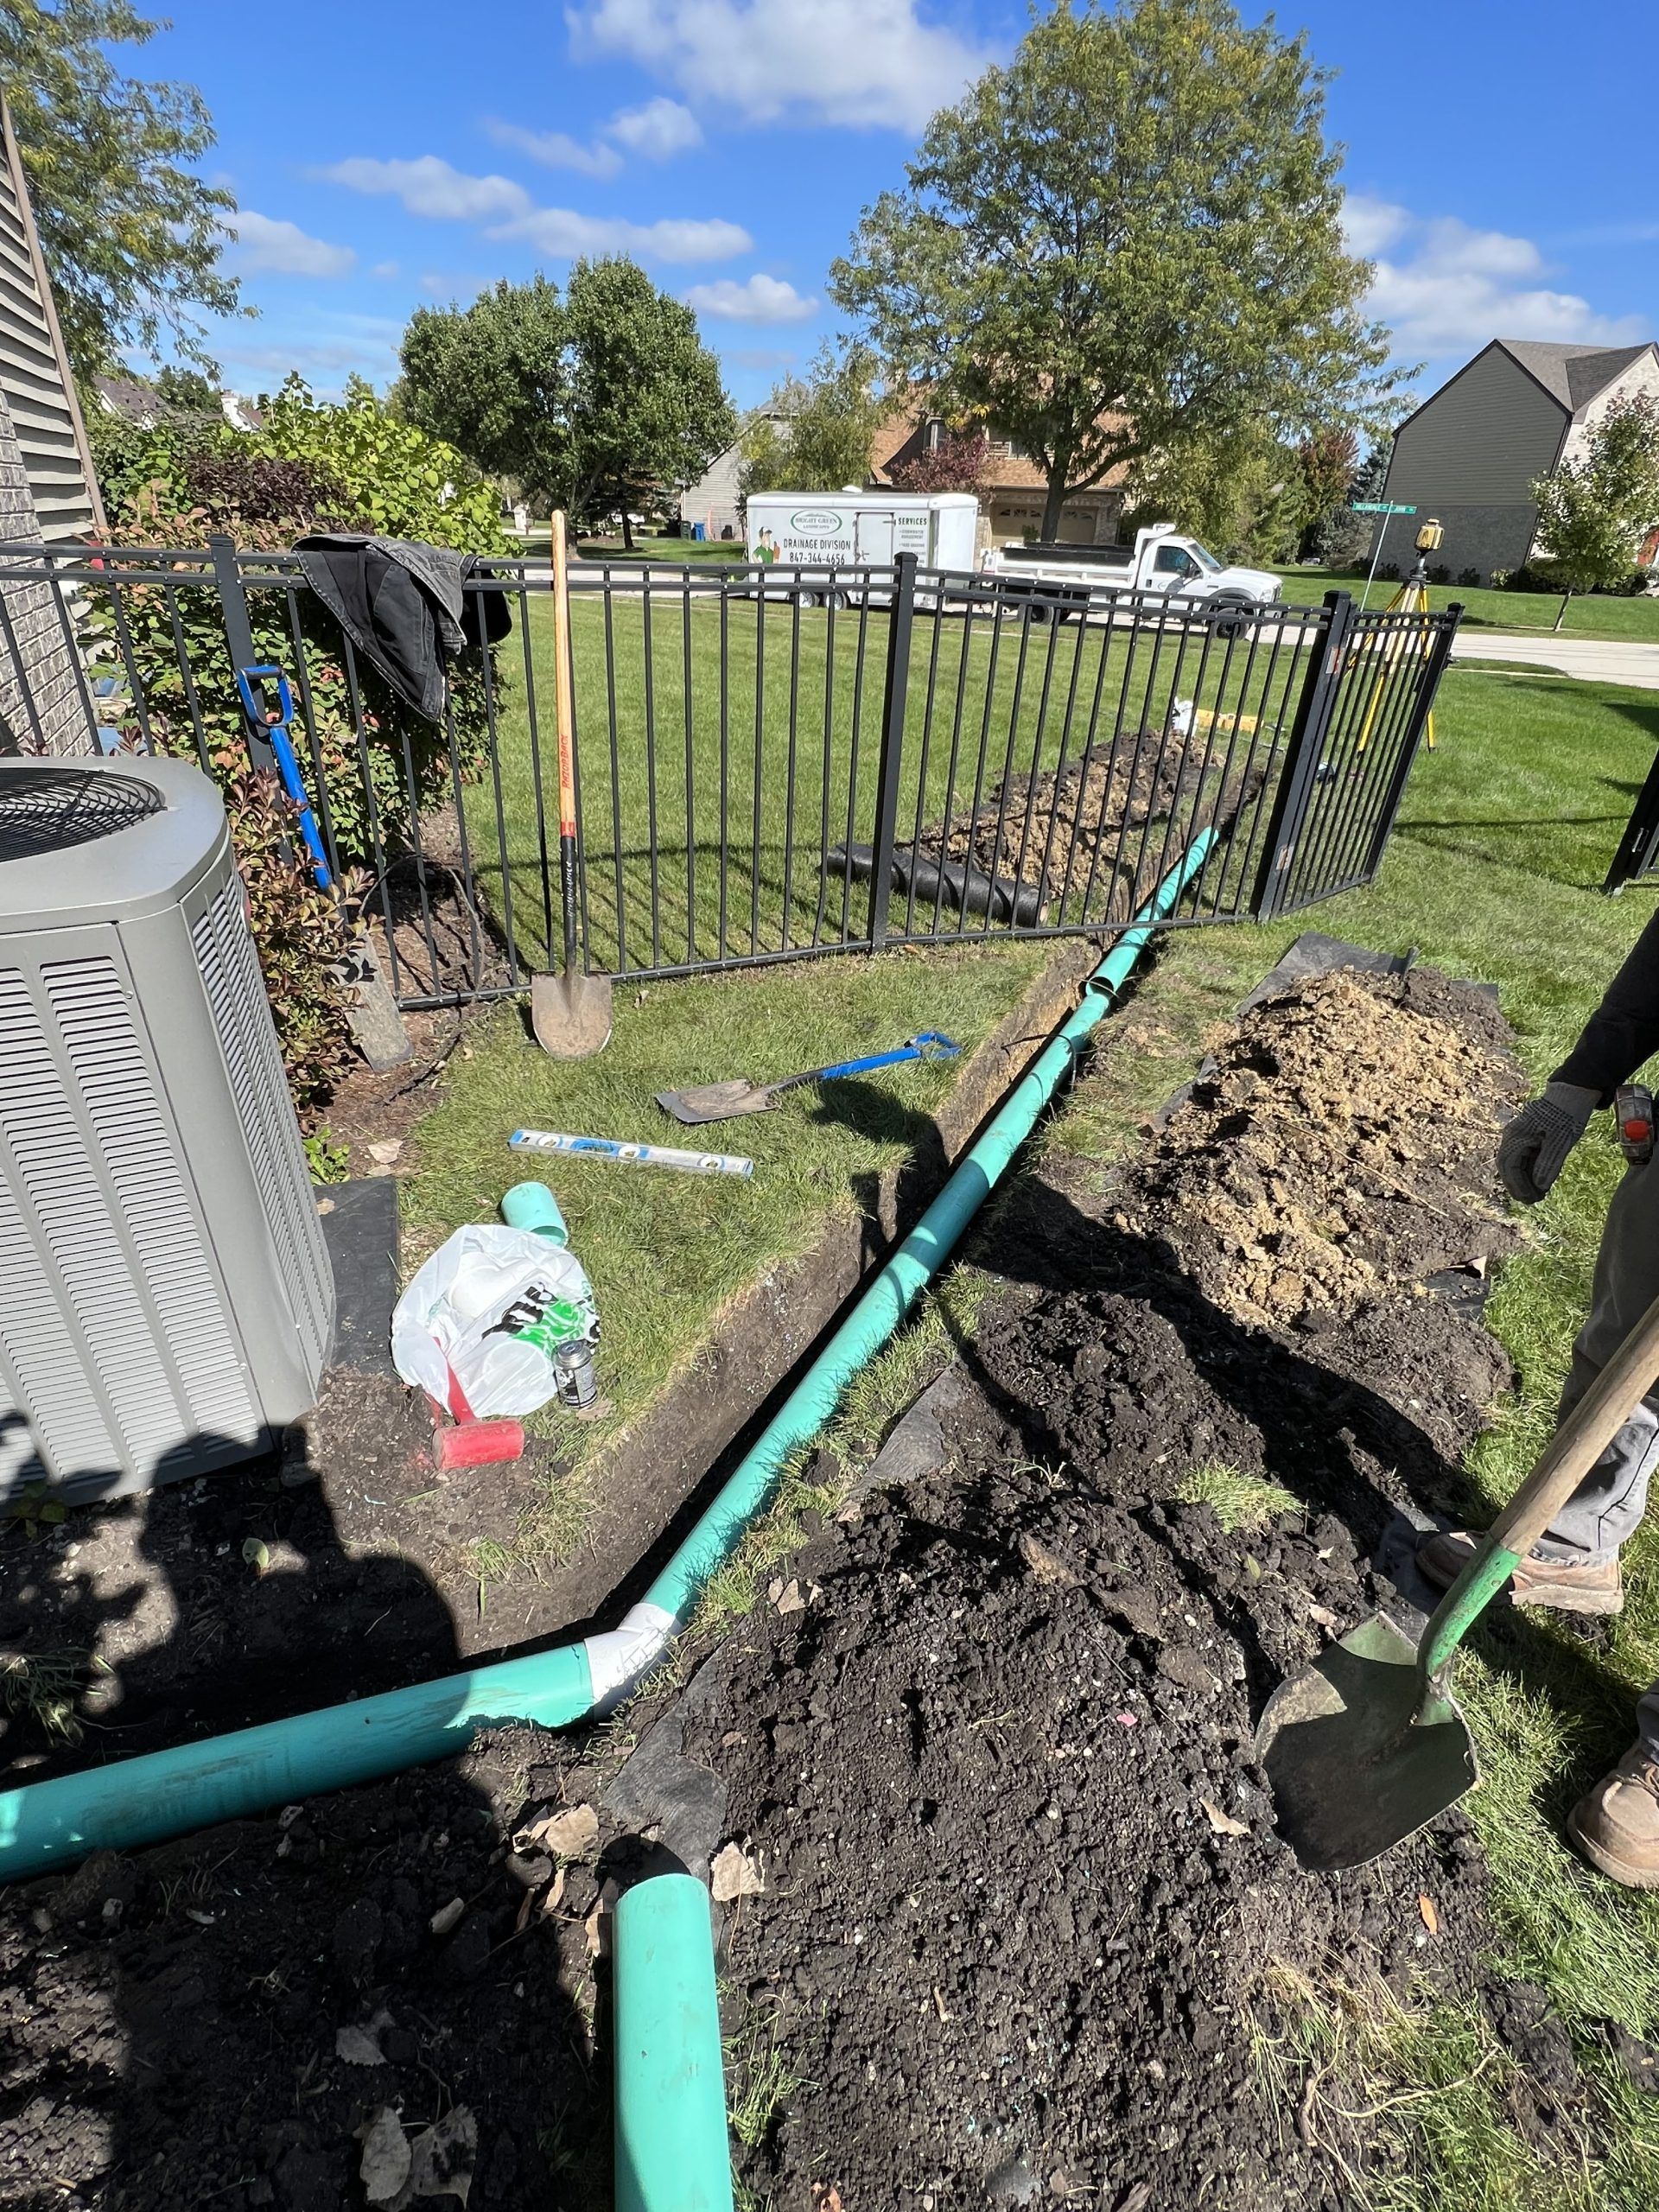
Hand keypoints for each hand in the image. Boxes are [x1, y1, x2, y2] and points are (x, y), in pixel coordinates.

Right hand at [1497, 1082, 1599, 1202]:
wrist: (1574, 1091)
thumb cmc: (1567, 1113)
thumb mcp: (1561, 1141)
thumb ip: (1548, 1164)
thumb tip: (1540, 1187)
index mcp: (1516, 1135)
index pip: (1510, 1166)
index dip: (1518, 1186)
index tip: (1530, 1200)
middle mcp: (1513, 1135)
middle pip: (1508, 1166)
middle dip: (1518, 1185)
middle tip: (1532, 1201)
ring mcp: (1520, 1135)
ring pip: (1515, 1163)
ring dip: (1524, 1179)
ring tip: (1538, 1194)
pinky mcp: (1529, 1135)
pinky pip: (1524, 1157)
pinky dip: (1530, 1171)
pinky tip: (1541, 1181)